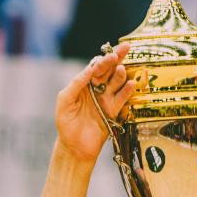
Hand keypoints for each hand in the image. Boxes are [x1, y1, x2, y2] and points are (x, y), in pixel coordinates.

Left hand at [55, 42, 133, 162]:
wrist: (75, 147)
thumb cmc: (66, 123)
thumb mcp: (65, 100)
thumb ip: (76, 84)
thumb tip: (89, 70)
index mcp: (83, 84)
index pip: (95, 67)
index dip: (103, 60)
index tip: (111, 54)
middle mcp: (96, 89)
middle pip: (109, 70)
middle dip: (117, 59)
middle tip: (125, 49)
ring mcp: (106, 99)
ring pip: (116, 82)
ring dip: (120, 75)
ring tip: (121, 70)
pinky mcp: (114, 110)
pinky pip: (122, 98)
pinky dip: (127, 90)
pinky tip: (131, 84)